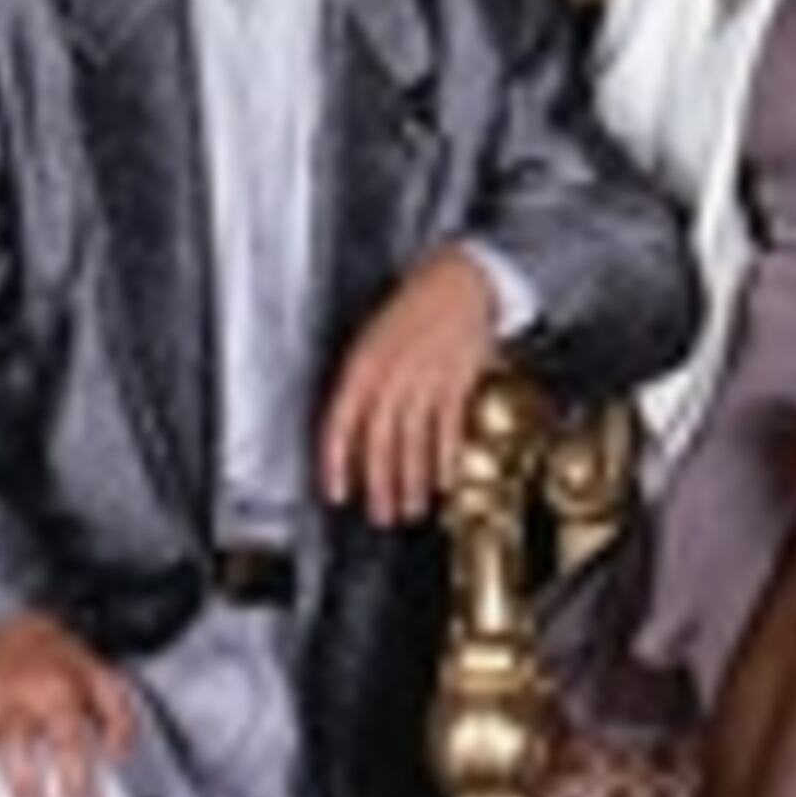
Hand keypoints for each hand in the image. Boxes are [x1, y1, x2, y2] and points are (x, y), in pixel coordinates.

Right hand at [0, 611, 135, 796]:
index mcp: (56, 688)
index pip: (68, 740)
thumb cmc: (60, 661)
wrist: (14, 623)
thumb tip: (115, 756)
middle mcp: (15, 694)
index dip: (76, 781)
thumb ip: (119, 718)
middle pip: (17, 747)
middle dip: (25, 792)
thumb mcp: (103, 678)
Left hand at [317, 248, 500, 522]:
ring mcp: (427, 380)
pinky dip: (446, 458)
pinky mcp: (457, 383)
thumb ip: (360, 384)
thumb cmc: (412, 309)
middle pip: (381, 441)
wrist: (458, 283)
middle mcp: (392, 375)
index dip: (337, 462)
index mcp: (364, 365)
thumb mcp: (371, 340)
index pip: (342, 422)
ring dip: (412, 481)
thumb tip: (352, 433)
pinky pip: (448, 429)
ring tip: (411, 507)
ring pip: (415, 441)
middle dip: (380, 484)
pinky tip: (443, 480)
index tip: (337, 491)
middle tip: (381, 514)